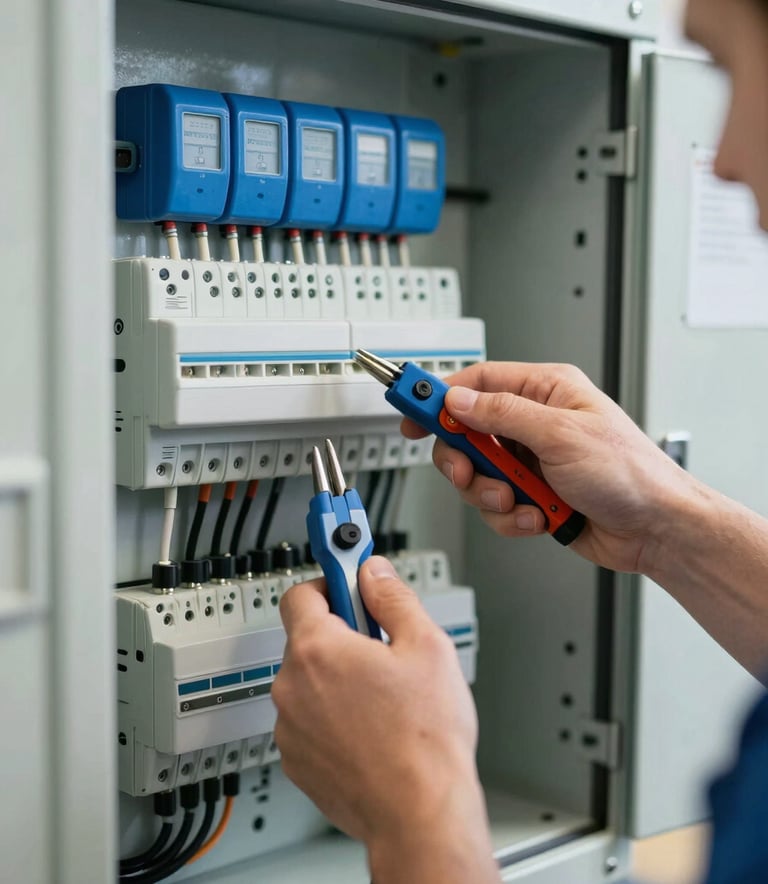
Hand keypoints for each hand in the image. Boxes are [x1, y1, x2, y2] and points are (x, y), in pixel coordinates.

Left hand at [273, 556, 498, 882]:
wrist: (419, 815)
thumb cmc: (425, 740)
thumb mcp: (426, 646)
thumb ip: (394, 598)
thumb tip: (375, 574)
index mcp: (318, 650)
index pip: (300, 592)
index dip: (329, 581)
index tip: (345, 577)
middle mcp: (292, 687)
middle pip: (307, 639)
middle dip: (342, 636)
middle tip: (381, 649)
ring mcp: (290, 728)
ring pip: (309, 683)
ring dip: (337, 681)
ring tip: (383, 699)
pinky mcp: (297, 761)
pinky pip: (309, 722)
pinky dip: (332, 719)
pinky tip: (372, 730)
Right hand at [402, 362, 695, 573]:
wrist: (655, 529)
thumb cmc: (630, 473)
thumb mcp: (561, 435)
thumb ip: (503, 414)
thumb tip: (458, 400)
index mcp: (545, 391)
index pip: (477, 382)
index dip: (438, 396)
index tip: (410, 407)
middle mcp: (534, 423)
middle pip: (467, 433)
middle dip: (464, 459)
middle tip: (467, 471)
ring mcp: (531, 461)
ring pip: (477, 474)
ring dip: (491, 494)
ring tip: (520, 500)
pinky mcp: (531, 494)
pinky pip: (496, 505)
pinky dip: (512, 517)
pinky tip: (538, 516)